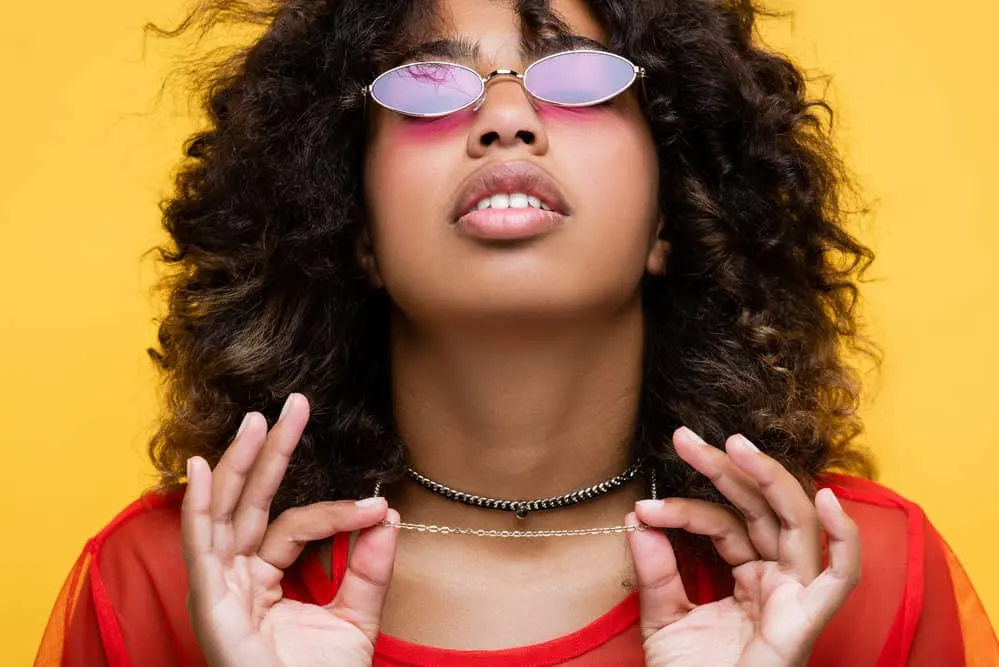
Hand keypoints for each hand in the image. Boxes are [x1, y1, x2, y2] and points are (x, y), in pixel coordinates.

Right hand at [181, 393, 399, 666]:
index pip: (295, 525)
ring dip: (240, 464)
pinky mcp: (209, 606)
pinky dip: (199, 507)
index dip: (337, 511)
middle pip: (252, 503)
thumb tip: (389, 516)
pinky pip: (201, 548)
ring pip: (226, 514)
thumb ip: (369, 568)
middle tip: (295, 405)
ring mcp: (219, 590)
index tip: (379, 506)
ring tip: (259, 419)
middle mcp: (237, 578)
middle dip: (272, 452)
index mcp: (265, 579)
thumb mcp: (355, 618)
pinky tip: (202, 468)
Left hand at [627, 427, 859, 666]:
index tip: (643, 509)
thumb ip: (654, 572)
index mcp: (747, 577)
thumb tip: (635, 520)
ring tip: (733, 446)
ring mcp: (795, 596)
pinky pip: (840, 577)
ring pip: (794, 523)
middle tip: (684, 438)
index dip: (685, 508)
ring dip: (769, 479)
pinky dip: (844, 540)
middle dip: (725, 469)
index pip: (723, 524)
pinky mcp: (808, 621)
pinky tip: (826, 501)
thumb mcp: (662, 620)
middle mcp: (776, 579)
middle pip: (759, 509)